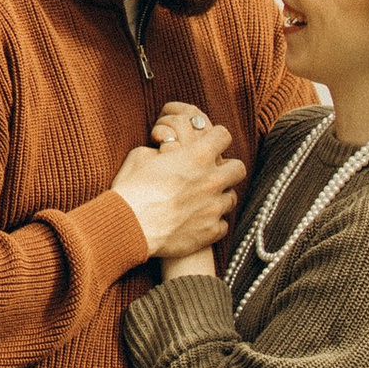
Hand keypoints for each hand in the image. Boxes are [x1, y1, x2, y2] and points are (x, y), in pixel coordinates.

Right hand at [115, 117, 243, 263]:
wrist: (129, 227)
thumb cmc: (132, 189)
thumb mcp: (142, 155)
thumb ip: (163, 150)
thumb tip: (167, 150)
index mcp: (197, 156)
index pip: (223, 136)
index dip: (216, 137)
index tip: (210, 143)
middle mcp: (212, 180)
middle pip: (239, 167)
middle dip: (228, 167)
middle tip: (213, 172)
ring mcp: (214, 207)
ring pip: (232, 197)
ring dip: (219, 195)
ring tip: (202, 199)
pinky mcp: (211, 231)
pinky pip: (223, 224)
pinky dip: (213, 221)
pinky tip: (198, 220)